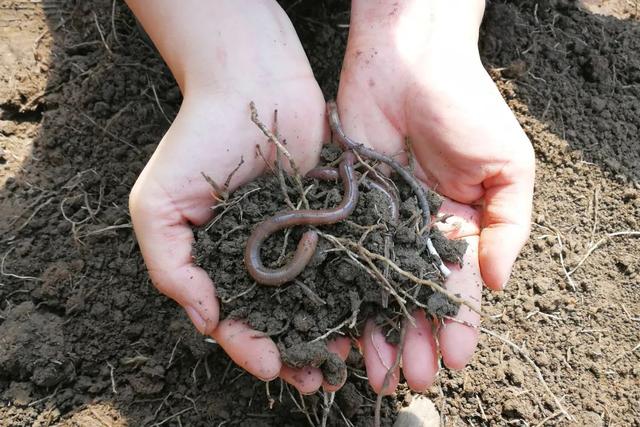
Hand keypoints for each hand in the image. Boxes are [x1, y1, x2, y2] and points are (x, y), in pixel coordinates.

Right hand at [127, 0, 347, 392]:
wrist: (252, 82)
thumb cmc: (198, 140)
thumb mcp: (158, 205)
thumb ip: (171, 265)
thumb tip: (204, 321)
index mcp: (215, 261)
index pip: (231, 318)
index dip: (249, 347)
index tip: (272, 365)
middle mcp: (256, 256)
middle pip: (277, 317)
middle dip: (295, 351)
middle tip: (317, 379)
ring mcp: (293, 239)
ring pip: (314, 298)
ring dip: (328, 331)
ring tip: (346, 361)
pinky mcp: (326, 218)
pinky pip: (341, 261)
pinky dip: (352, 289)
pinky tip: (367, 315)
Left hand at [336, 0, 534, 392]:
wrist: (407, 60)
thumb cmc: (465, 106)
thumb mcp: (508, 166)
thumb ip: (508, 225)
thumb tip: (496, 283)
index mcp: (459, 226)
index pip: (458, 287)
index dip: (458, 325)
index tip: (455, 362)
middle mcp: (416, 232)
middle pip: (412, 298)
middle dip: (415, 340)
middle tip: (410, 380)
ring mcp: (378, 223)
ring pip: (374, 288)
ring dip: (377, 331)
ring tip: (375, 371)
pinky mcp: (343, 207)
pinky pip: (341, 257)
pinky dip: (340, 292)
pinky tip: (339, 326)